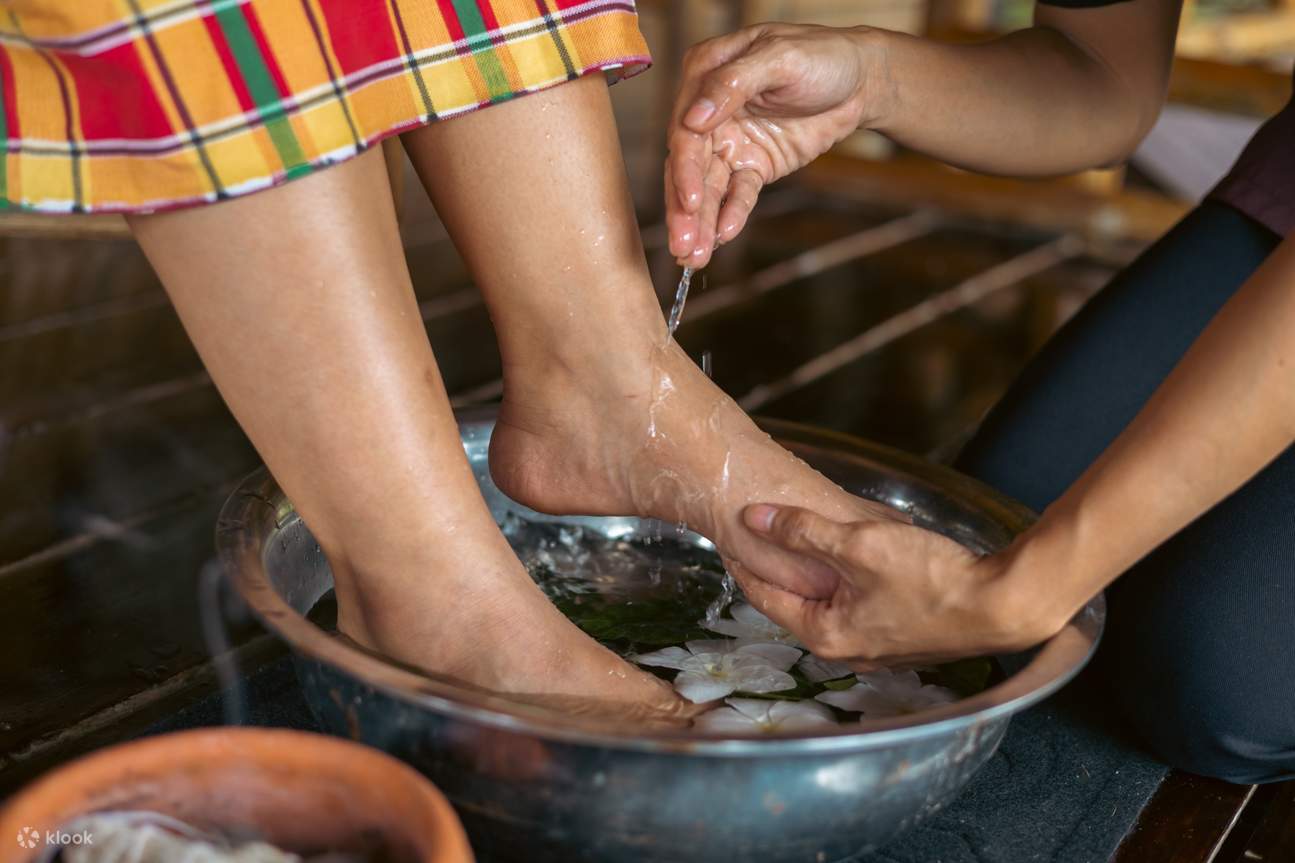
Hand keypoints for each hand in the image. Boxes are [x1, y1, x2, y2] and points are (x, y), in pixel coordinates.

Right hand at [666, 23, 880, 267]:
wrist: (862, 81)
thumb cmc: (821, 56)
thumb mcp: (780, 58)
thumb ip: (733, 84)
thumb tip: (694, 118)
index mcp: (706, 75)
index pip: (684, 129)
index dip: (684, 168)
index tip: (691, 201)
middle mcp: (710, 112)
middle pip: (689, 165)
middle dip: (684, 209)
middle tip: (683, 245)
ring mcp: (731, 141)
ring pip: (709, 187)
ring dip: (701, 224)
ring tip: (694, 257)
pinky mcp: (754, 165)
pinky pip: (739, 195)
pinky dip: (731, 215)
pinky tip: (726, 235)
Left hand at [730, 503, 1067, 667]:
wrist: (1003, 604)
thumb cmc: (932, 579)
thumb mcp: (858, 545)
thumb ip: (802, 530)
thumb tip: (753, 517)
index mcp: (825, 634)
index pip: (764, 596)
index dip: (743, 561)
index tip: (725, 535)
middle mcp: (845, 650)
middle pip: (796, 600)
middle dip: (777, 566)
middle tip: (756, 533)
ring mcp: (875, 647)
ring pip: (829, 601)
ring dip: (814, 571)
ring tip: (798, 539)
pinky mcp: (900, 636)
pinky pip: (857, 604)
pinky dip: (845, 580)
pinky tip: (850, 556)